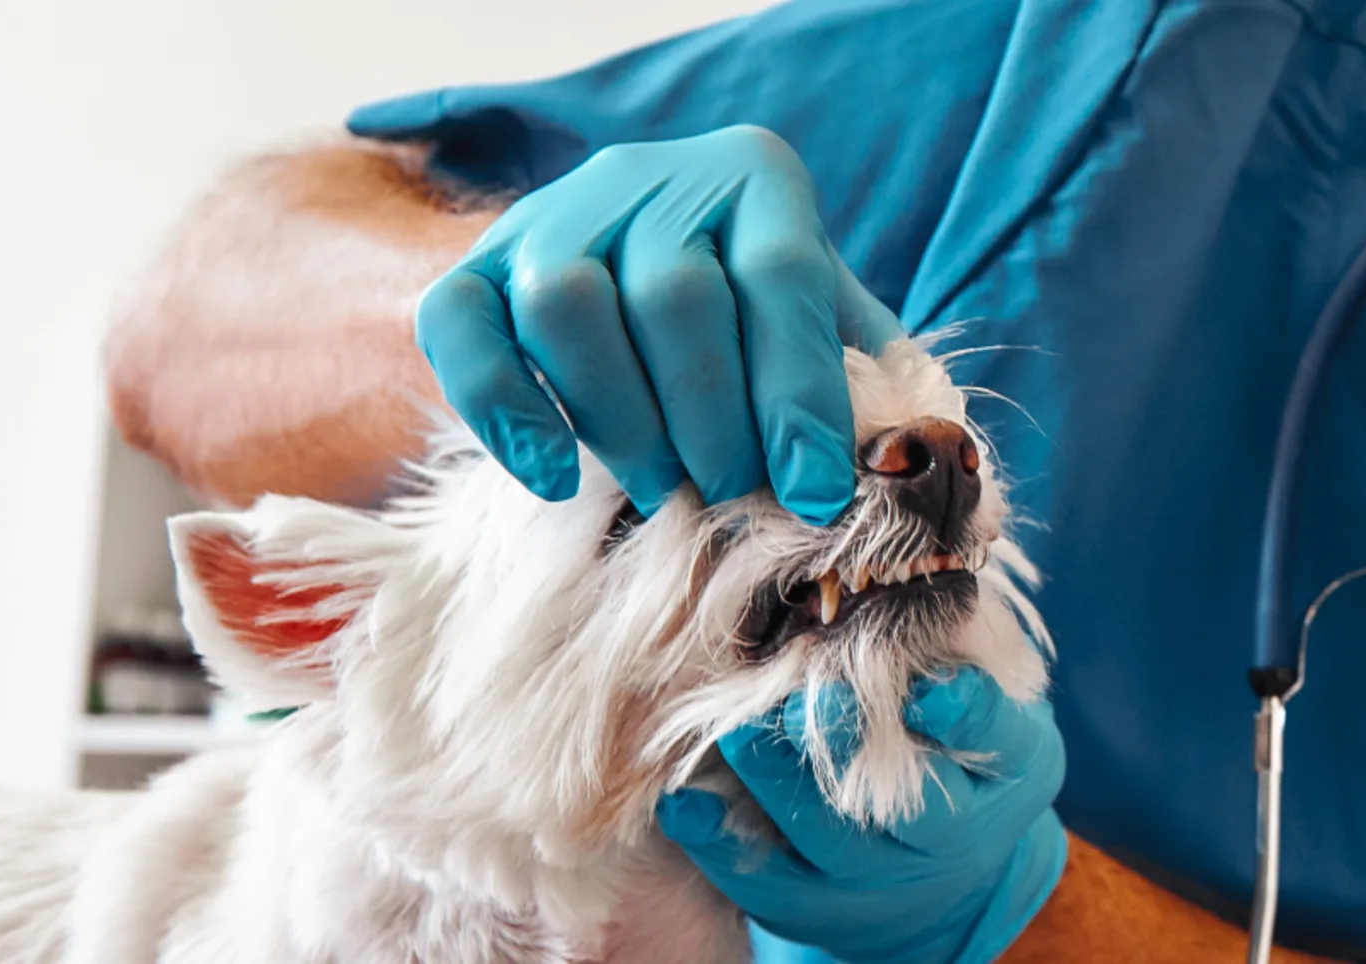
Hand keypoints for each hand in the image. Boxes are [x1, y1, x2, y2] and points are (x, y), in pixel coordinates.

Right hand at [411, 125, 904, 521]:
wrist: (643, 270)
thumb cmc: (761, 319)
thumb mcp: (830, 323)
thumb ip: (869, 373)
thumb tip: (906, 456)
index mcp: (754, 176)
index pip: (780, 274)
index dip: (799, 392)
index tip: (813, 490)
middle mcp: (647, 175)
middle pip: (673, 292)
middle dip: (711, 419)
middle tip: (731, 495)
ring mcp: (550, 213)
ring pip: (567, 302)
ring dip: (619, 417)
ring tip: (660, 488)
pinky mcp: (473, 265)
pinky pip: (458, 325)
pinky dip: (503, 409)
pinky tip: (553, 477)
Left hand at [657, 668, 1068, 963]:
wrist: (941, 867)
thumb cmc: (964, 739)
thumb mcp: (994, 687)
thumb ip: (962, 633)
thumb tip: (922, 534)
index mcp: (1013, 769)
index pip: (998, 736)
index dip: (967, 715)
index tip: (932, 688)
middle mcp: (955, 837)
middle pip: (912, 806)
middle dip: (856, 745)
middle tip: (816, 693)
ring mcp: (882, 878)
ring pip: (828, 841)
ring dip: (779, 783)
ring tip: (737, 731)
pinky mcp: (812, 903)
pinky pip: (762, 879)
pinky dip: (720, 838)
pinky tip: (685, 800)